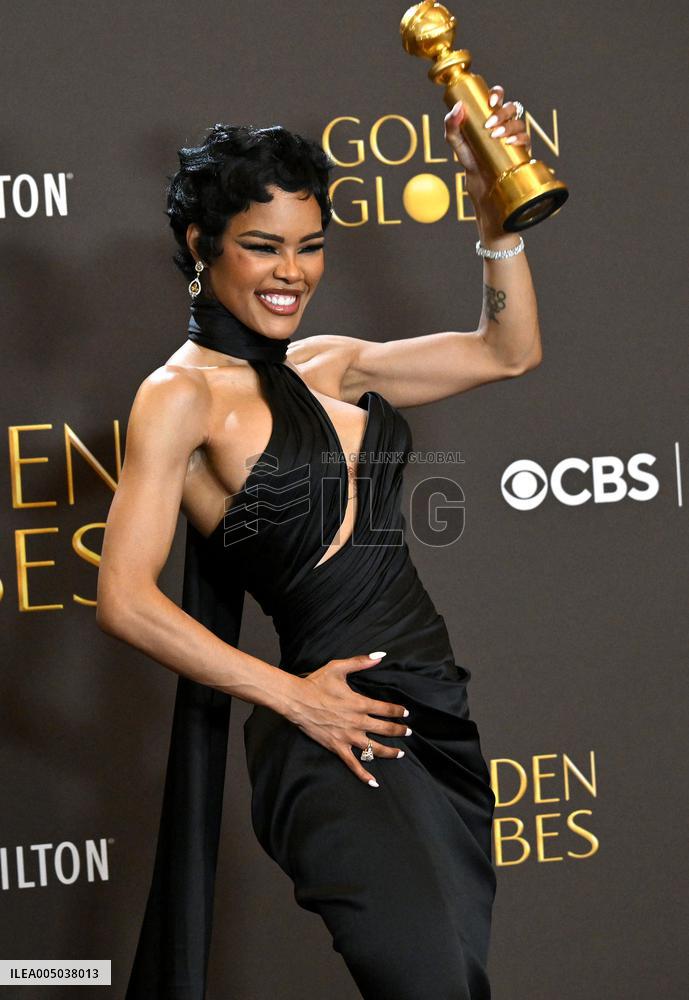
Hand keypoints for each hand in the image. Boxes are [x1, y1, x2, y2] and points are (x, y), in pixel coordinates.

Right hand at [286, 652, 410, 785]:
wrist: (296, 700)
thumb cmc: (316, 683)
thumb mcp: (339, 667)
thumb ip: (361, 662)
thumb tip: (380, 655)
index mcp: (360, 703)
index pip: (386, 709)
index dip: (398, 711)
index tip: (405, 713)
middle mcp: (357, 722)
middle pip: (385, 729)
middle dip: (399, 731)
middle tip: (408, 733)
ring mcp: (348, 736)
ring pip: (374, 749)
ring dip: (389, 752)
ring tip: (400, 754)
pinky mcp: (337, 747)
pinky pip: (353, 764)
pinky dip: (364, 774)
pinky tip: (374, 782)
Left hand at [444, 83, 531, 234]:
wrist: (486, 196)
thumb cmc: (473, 169)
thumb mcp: (458, 149)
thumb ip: (452, 129)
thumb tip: (456, 108)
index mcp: (491, 120)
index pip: (498, 99)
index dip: (497, 94)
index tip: (489, 102)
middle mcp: (505, 127)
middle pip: (512, 107)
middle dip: (502, 111)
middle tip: (489, 123)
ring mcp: (516, 139)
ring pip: (519, 122)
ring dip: (508, 125)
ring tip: (495, 136)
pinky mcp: (523, 153)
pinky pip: (527, 139)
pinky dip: (519, 137)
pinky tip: (509, 142)